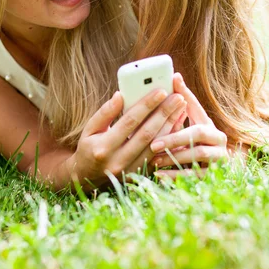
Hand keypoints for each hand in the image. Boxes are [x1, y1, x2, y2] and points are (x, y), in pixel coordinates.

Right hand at [70, 87, 186, 188]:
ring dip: (170, 125)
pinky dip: (169, 138)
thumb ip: (104, 112)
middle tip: (178, 97)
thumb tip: (120, 95)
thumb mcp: (89, 129)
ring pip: (156, 146)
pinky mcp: (140, 174)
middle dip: (164, 113)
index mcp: (103, 147)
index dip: (146, 106)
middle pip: (147, 134)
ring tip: (181, 108)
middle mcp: (119, 161)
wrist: (87, 177)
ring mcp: (131, 170)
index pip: (129, 122)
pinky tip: (177, 125)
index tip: (161, 91)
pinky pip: (158, 154)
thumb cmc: (88, 147)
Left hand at [149, 73, 227, 178]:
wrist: (214, 168)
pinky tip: (158, 175)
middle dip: (174, 139)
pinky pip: (195, 176)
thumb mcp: (191, 121)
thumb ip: (183, 101)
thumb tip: (174, 75)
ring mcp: (219, 160)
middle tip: (153, 144)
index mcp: (210, 125)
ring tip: (154, 159)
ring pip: (197, 156)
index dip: (183, 102)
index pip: (197, 110)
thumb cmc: (194, 140)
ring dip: (174, 157)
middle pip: (198, 134)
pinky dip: (175, 176)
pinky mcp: (214, 176)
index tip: (163, 107)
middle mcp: (219, 141)